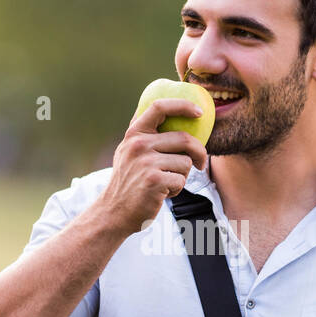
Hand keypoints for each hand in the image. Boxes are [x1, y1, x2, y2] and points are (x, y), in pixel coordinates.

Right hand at [98, 98, 208, 233]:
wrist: (114, 212)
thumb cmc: (129, 181)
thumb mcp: (129, 152)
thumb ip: (145, 135)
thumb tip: (173, 114)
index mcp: (134, 134)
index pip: (159, 107)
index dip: (183, 105)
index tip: (199, 112)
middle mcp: (139, 145)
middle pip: (184, 139)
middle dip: (199, 152)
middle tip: (201, 162)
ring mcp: (146, 162)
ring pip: (186, 163)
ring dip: (183, 176)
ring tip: (166, 183)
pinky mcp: (154, 181)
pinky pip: (181, 180)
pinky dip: (177, 189)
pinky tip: (162, 193)